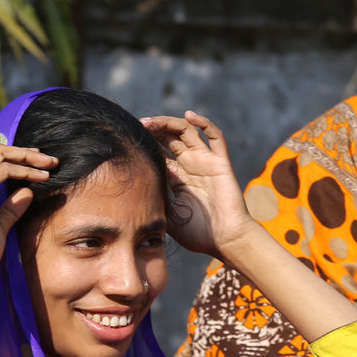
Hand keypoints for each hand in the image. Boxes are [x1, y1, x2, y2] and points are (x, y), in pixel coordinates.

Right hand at [0, 143, 55, 287]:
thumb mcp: (0, 226)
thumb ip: (11, 209)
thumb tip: (27, 193)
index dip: (17, 158)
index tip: (39, 163)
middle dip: (25, 152)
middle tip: (50, 159)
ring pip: (1, 154)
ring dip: (28, 157)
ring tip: (51, 164)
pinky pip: (5, 170)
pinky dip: (25, 171)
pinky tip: (41, 177)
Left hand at [141, 111, 254, 258]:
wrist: (227, 241)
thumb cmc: (200, 235)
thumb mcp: (167, 218)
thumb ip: (153, 203)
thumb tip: (130, 197)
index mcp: (178, 178)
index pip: (159, 151)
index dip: (146, 141)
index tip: (129, 137)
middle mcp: (191, 166)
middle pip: (170, 136)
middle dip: (154, 128)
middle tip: (139, 126)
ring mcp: (206, 162)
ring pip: (187, 131)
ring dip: (169, 122)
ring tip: (153, 122)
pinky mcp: (220, 163)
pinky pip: (216, 137)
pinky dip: (204, 122)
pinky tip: (190, 115)